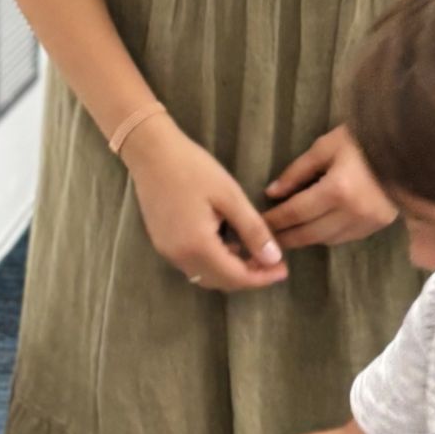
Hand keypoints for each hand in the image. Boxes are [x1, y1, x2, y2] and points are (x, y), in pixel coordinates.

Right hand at [127, 119, 287, 294]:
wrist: (150, 152)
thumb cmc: (192, 168)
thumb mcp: (229, 195)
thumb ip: (252, 230)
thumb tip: (274, 259)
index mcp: (198, 246)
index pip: (236, 277)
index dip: (262, 278)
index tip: (284, 270)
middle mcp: (179, 257)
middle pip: (220, 281)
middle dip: (248, 277)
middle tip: (272, 263)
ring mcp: (167, 251)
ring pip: (205, 275)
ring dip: (230, 272)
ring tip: (253, 255)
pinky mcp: (162, 243)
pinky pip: (192, 264)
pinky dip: (213, 263)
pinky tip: (227, 245)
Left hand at [263, 127, 396, 250]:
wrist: (408, 145)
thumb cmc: (363, 139)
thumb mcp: (326, 146)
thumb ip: (298, 170)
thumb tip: (273, 192)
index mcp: (337, 189)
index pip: (296, 212)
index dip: (275, 220)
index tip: (259, 224)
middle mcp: (352, 212)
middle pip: (309, 233)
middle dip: (286, 236)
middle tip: (267, 238)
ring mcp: (367, 222)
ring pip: (327, 240)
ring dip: (305, 239)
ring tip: (288, 236)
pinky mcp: (378, 226)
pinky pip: (345, 238)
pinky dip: (326, 236)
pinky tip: (315, 230)